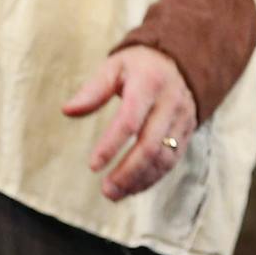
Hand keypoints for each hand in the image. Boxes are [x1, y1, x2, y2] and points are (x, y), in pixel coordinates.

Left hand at [62, 45, 198, 200]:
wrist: (180, 60)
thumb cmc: (139, 65)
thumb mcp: (115, 66)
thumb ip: (93, 90)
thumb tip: (67, 111)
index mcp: (149, 83)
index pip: (130, 119)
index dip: (111, 145)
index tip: (93, 165)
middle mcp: (170, 102)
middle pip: (150, 145)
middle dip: (127, 172)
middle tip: (105, 190)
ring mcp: (182, 118)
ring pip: (164, 158)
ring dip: (139, 180)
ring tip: (114, 194)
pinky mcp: (188, 131)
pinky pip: (172, 160)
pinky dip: (152, 178)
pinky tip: (132, 188)